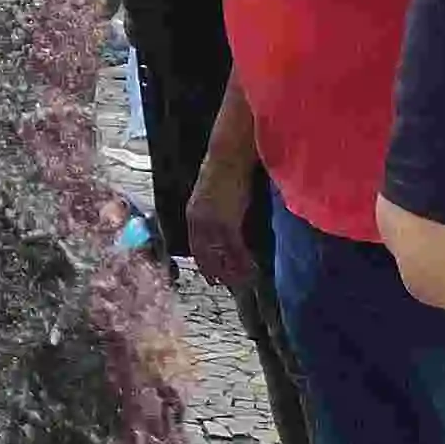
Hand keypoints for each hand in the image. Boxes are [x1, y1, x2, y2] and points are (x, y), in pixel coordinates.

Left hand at [186, 154, 260, 292]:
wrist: (228, 159)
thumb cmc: (224, 175)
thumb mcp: (211, 198)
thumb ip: (211, 215)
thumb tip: (221, 229)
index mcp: (193, 215)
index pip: (195, 246)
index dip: (203, 263)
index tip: (211, 276)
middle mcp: (198, 221)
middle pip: (205, 255)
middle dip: (215, 272)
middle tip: (226, 285)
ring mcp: (212, 223)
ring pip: (221, 255)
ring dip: (232, 270)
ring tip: (243, 281)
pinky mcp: (227, 222)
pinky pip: (234, 249)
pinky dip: (242, 261)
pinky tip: (251, 269)